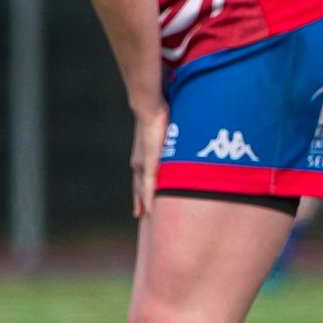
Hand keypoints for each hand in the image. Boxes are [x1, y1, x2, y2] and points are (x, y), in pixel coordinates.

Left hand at [130, 103, 168, 218]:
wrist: (149, 107)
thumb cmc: (159, 113)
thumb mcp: (168, 127)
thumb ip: (174, 135)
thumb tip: (184, 134)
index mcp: (142, 152)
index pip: (141, 174)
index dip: (141, 186)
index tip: (142, 197)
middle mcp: (139, 160)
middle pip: (138, 184)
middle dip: (139, 199)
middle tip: (140, 214)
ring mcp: (143, 163)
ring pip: (141, 188)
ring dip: (143, 201)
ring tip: (145, 215)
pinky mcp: (149, 163)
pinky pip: (148, 185)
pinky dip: (148, 197)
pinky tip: (150, 209)